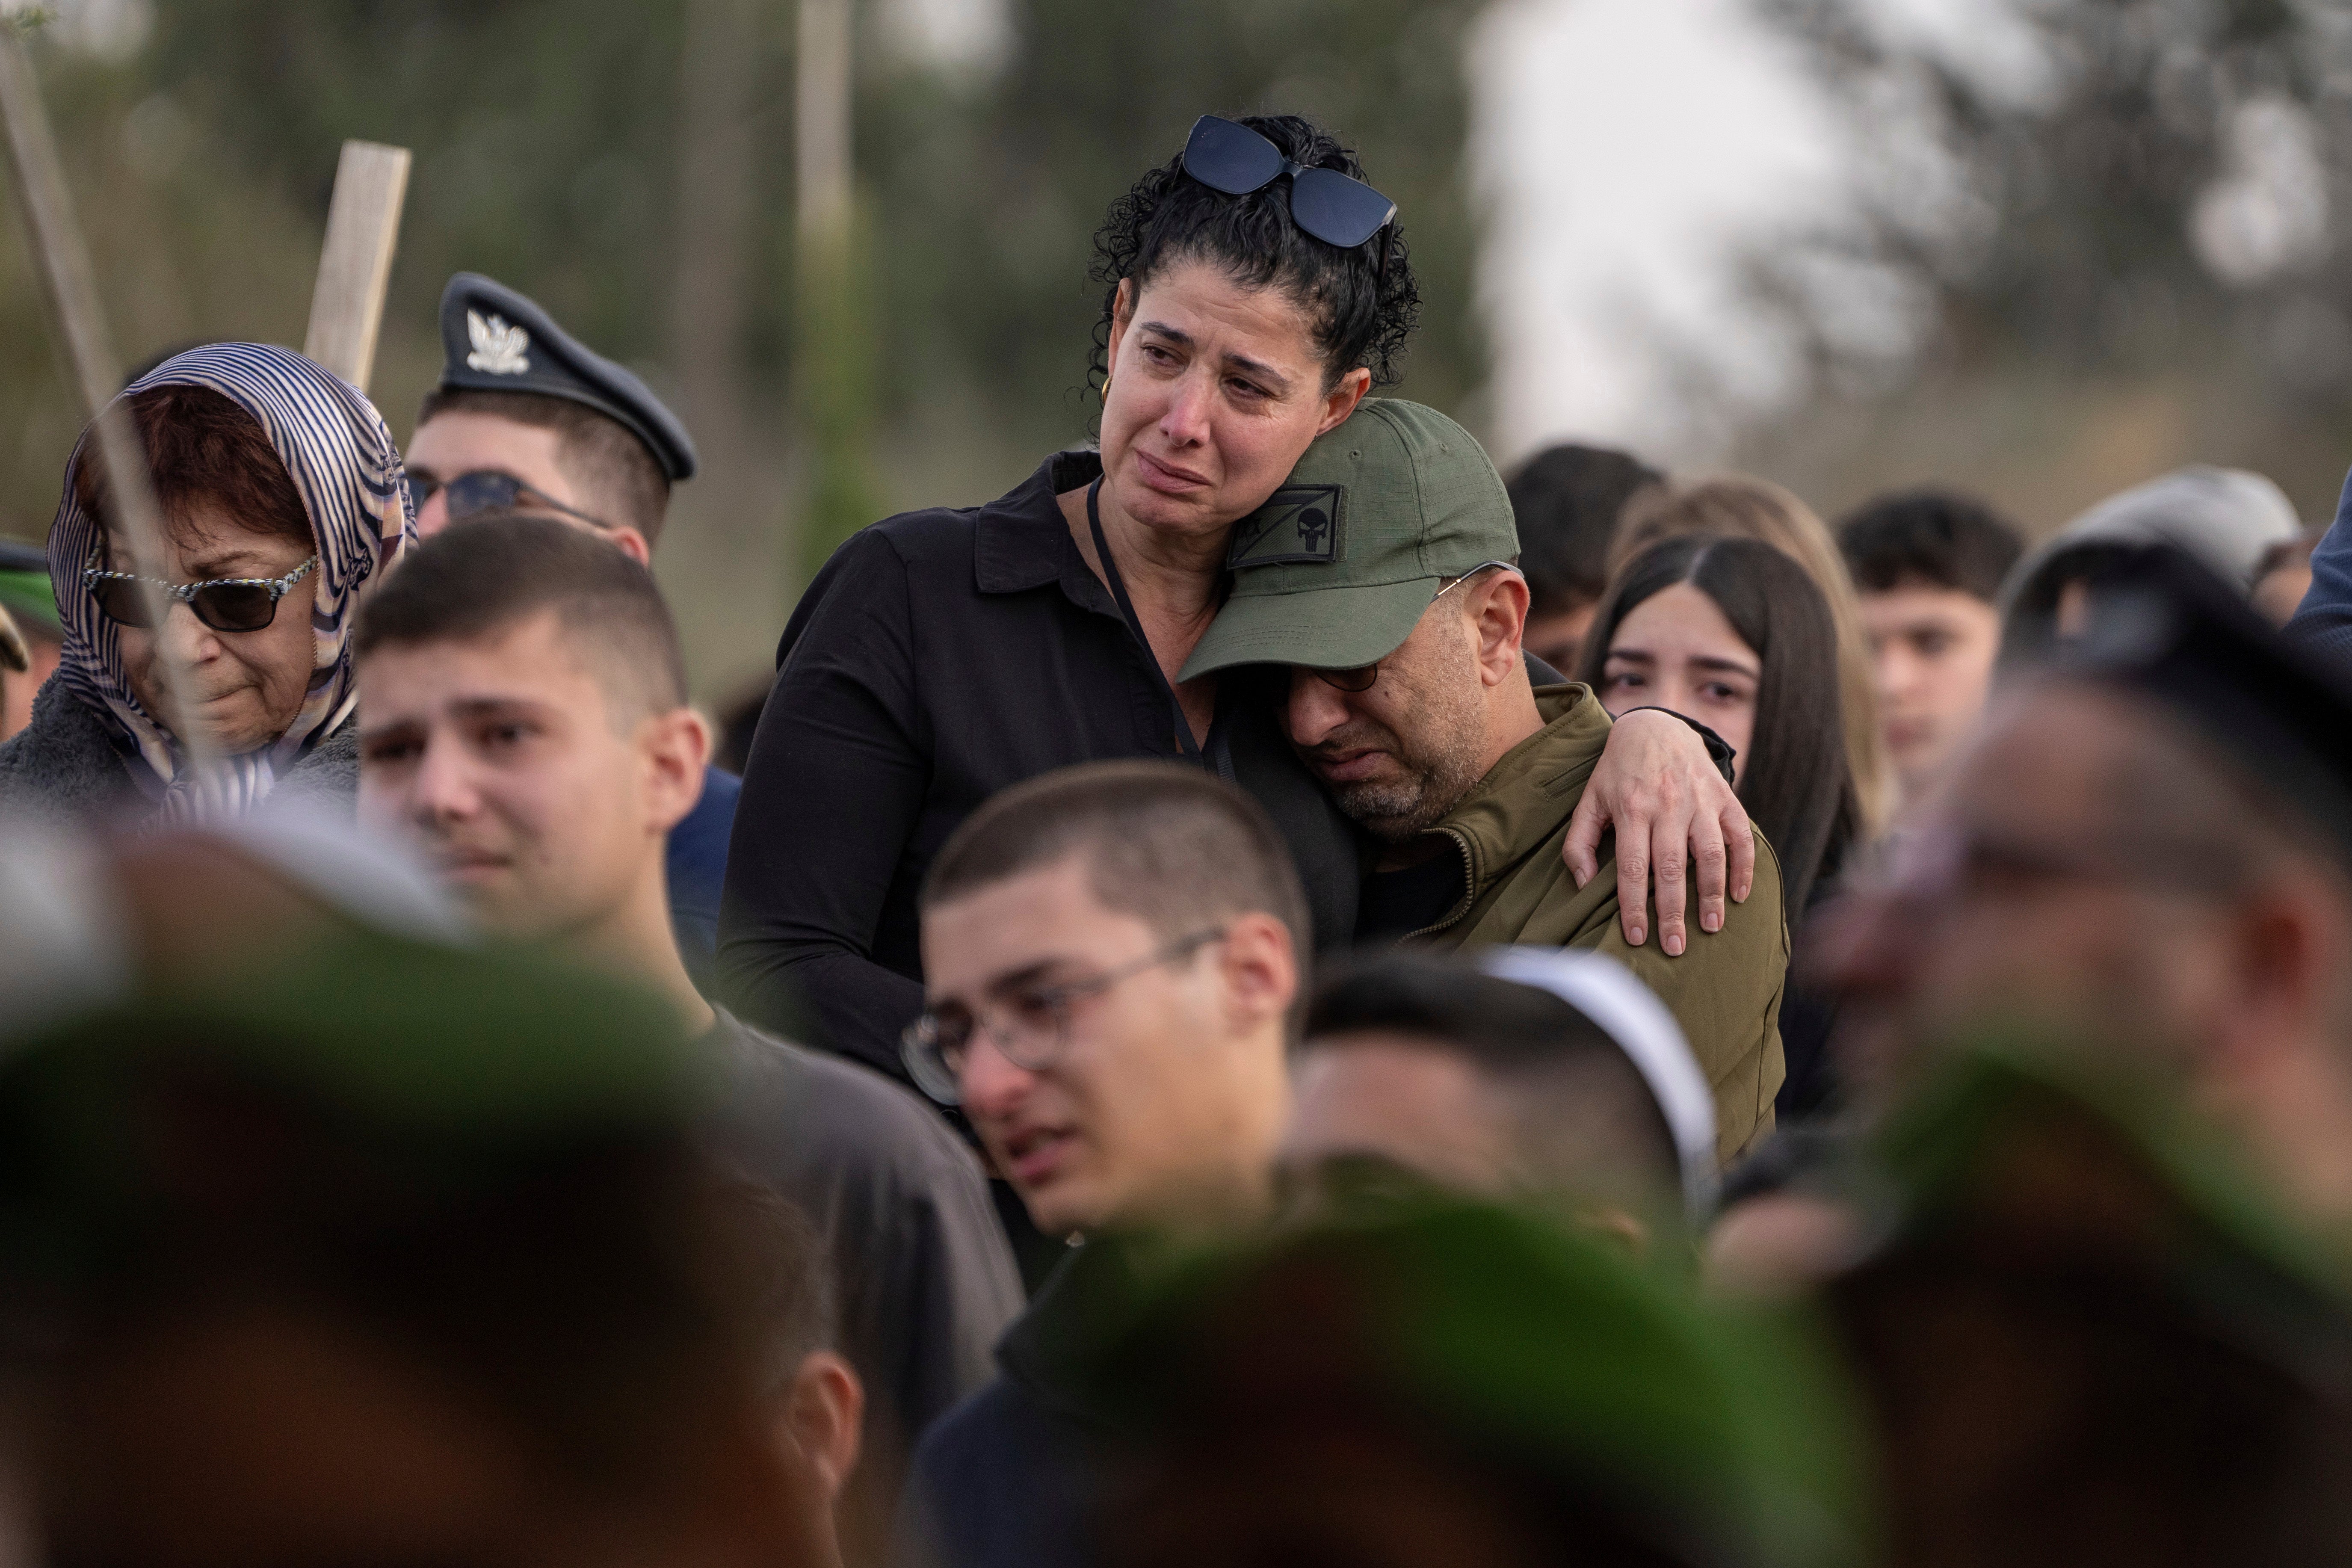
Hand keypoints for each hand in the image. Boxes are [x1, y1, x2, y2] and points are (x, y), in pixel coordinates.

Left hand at [1564, 708, 1754, 953]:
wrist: (1654, 725)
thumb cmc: (1617, 772)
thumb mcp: (1589, 800)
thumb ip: (1580, 842)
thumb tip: (1584, 884)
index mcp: (1631, 810)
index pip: (1632, 868)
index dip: (1634, 906)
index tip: (1638, 938)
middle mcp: (1667, 805)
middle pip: (1671, 868)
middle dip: (1674, 912)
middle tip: (1675, 947)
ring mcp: (1700, 800)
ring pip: (1710, 853)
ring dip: (1712, 893)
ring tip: (1712, 927)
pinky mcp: (1724, 796)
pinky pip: (1740, 835)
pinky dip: (1744, 865)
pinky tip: (1740, 895)